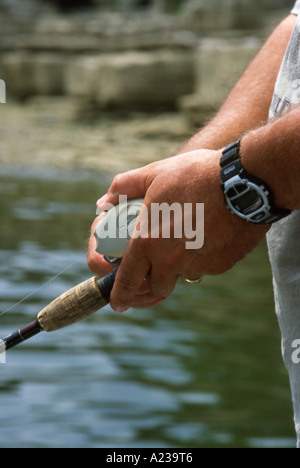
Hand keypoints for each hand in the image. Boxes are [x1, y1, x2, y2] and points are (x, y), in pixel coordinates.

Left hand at [87, 149, 268, 311]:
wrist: (244, 182)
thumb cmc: (196, 174)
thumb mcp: (155, 173)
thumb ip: (124, 188)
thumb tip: (102, 202)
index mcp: (148, 241)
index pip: (127, 280)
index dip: (119, 296)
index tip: (117, 304)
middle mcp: (170, 260)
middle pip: (156, 287)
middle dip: (151, 282)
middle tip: (153, 269)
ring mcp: (197, 265)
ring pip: (183, 276)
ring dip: (179, 266)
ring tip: (186, 239)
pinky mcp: (220, 265)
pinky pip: (206, 267)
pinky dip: (202, 258)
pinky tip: (208, 235)